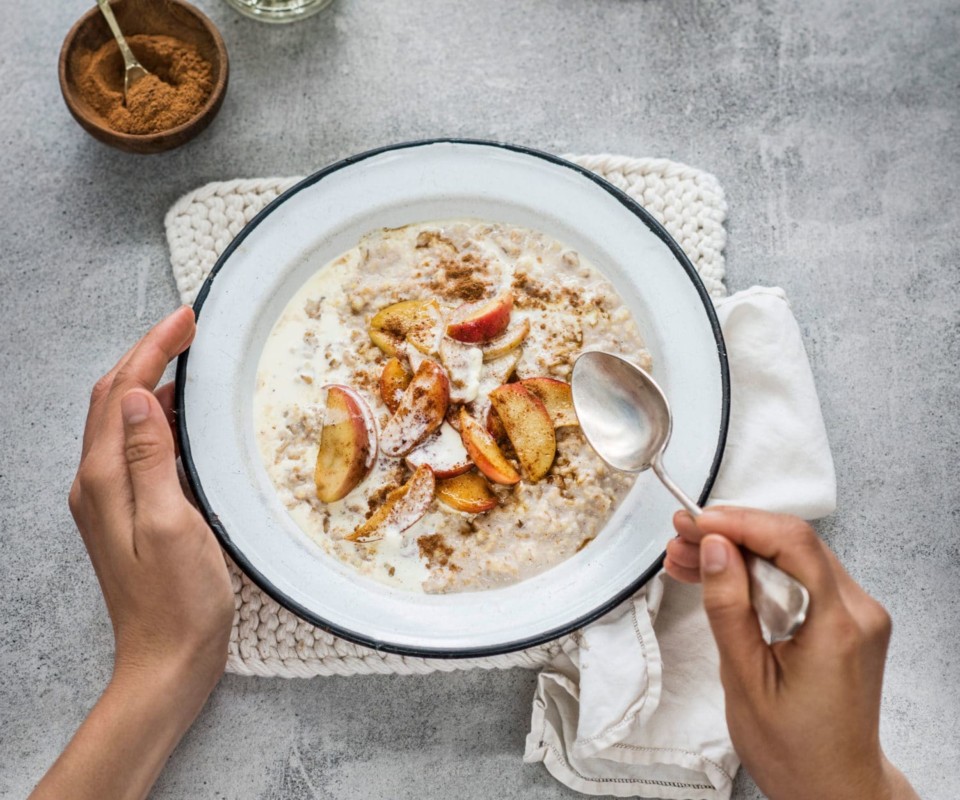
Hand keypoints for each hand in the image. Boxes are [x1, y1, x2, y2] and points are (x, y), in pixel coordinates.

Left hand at [69, 304, 232, 688]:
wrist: (166, 660)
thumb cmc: (178, 601)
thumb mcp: (171, 526)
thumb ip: (149, 460)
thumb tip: (136, 397)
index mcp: (105, 481)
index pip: (119, 392)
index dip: (151, 349)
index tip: (185, 319)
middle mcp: (97, 483)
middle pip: (112, 398)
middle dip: (146, 354)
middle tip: (186, 326)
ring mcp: (109, 498)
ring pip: (120, 419)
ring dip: (148, 379)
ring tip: (185, 355)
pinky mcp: (127, 511)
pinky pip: (135, 446)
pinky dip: (155, 415)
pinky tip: (180, 414)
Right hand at [664, 507, 917, 799]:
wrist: (834, 788)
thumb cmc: (794, 750)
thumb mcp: (745, 679)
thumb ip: (729, 607)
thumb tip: (714, 547)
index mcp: (840, 626)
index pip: (793, 543)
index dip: (739, 522)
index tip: (695, 521)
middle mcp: (858, 611)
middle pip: (793, 543)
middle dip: (731, 533)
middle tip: (679, 536)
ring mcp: (856, 614)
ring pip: (791, 557)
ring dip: (737, 552)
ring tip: (685, 557)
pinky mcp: (844, 620)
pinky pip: (797, 578)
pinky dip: (754, 574)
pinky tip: (716, 576)